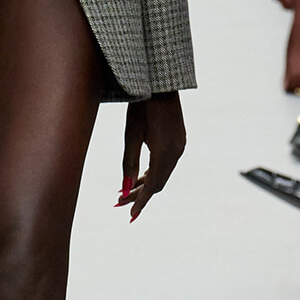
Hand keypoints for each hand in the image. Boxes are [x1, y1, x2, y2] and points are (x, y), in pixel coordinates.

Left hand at [119, 94, 185, 220]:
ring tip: (125, 192)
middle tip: (119, 203)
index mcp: (165, 154)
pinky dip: (152, 172)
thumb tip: (124, 189)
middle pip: (158, 183)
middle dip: (139, 195)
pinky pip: (166, 164)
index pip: (152, 187)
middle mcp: (176, 153)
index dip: (140, 202)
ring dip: (145, 184)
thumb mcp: (131, 135)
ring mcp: (180, 146)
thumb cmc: (141, 107)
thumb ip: (128, 163)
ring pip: (162, 174)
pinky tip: (139, 175)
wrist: (160, 83)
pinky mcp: (178, 140)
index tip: (130, 216)